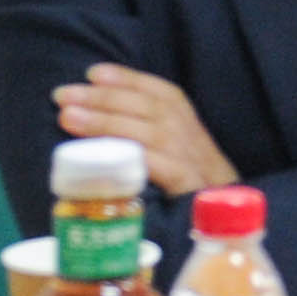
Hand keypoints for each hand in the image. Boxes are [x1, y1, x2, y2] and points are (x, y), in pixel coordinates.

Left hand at [55, 65, 237, 196]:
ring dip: (107, 122)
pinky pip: (159, 166)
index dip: (128, 79)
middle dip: (104, 97)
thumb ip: (149, 140)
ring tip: (68, 116)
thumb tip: (99, 123)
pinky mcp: (189, 188)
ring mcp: (193, 162)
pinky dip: (133, 155)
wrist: (233, 223)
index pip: (160, 93)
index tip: (93, 72)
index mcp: (190, 126)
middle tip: (63, 94)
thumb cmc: (196, 191)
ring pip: (149, 133)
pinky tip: (103, 155)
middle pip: (149, 108)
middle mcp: (192, 137)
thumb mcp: (179, 158)